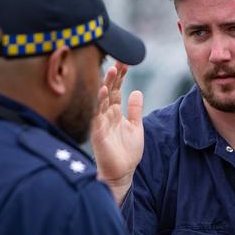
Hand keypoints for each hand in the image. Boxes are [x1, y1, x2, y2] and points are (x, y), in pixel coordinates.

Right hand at [91, 62, 143, 204]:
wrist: (121, 173)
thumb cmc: (127, 152)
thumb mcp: (135, 127)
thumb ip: (135, 110)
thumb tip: (136, 91)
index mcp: (116, 113)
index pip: (117, 90)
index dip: (121, 77)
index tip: (126, 62)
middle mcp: (106, 115)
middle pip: (109, 91)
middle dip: (114, 76)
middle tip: (119, 61)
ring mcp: (101, 123)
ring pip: (102, 99)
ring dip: (106, 85)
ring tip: (112, 70)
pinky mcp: (98, 132)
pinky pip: (98, 114)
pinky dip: (100, 102)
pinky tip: (103, 91)